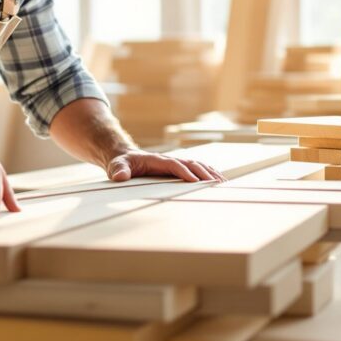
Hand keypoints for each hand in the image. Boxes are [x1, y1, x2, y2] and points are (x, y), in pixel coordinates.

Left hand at [105, 149, 225, 182]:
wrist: (124, 156)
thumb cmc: (121, 163)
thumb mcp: (117, 166)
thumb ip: (118, 170)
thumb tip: (119, 176)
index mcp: (156, 160)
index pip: (173, 164)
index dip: (184, 172)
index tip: (195, 181)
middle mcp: (168, 160)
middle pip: (190, 163)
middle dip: (203, 172)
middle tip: (216, 183)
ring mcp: (174, 163)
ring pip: (196, 165)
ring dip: (209, 172)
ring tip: (222, 183)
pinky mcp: (177, 168)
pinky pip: (195, 169)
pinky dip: (208, 173)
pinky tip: (217, 181)